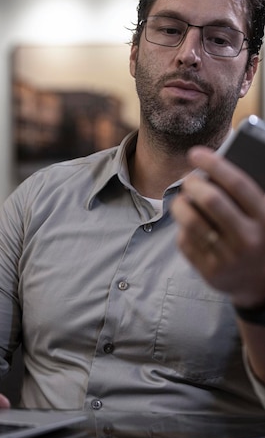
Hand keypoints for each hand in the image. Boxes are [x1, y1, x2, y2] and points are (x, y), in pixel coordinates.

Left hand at [170, 146, 264, 308]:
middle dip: (193, 183)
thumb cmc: (259, 236)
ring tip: (182, 199)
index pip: (237, 184)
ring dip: (180, 204)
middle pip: (211, 200)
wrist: (263, 285)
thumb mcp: (263, 215)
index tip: (195, 152)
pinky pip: (185, 241)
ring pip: (192, 221)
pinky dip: (181, 227)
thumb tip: (210, 166)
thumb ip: (245, 195)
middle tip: (188, 179)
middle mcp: (249, 239)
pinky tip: (186, 223)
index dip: (214, 164)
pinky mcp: (212, 272)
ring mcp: (230, 258)